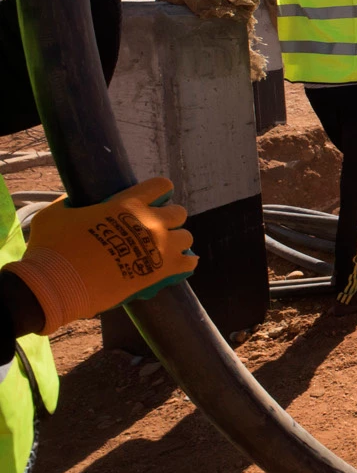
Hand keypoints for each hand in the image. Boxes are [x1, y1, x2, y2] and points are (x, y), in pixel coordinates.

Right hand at [5, 177, 195, 334]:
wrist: (56, 286)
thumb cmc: (52, 248)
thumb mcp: (56, 214)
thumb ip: (71, 203)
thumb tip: (74, 200)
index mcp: (128, 204)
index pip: (161, 186)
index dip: (158, 192)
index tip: (153, 199)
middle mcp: (150, 222)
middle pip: (179, 212)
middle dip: (168, 218)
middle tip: (154, 228)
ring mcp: (158, 247)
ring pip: (186, 237)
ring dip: (176, 241)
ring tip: (162, 248)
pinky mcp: (161, 272)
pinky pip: (189, 263)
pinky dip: (185, 262)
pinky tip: (175, 264)